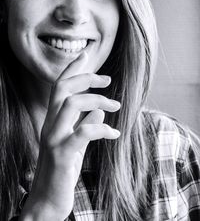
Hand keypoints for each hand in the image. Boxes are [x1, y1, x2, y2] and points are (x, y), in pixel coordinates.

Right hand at [20, 52, 120, 220]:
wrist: (47, 200)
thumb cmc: (62, 170)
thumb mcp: (76, 143)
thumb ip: (85, 125)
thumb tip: (100, 110)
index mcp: (53, 120)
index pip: (60, 87)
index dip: (72, 68)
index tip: (86, 54)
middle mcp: (50, 125)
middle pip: (63, 88)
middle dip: (86, 78)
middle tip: (107, 79)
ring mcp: (54, 139)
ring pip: (72, 104)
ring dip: (98, 101)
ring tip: (116, 105)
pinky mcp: (62, 155)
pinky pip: (84, 133)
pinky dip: (103, 128)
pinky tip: (115, 133)